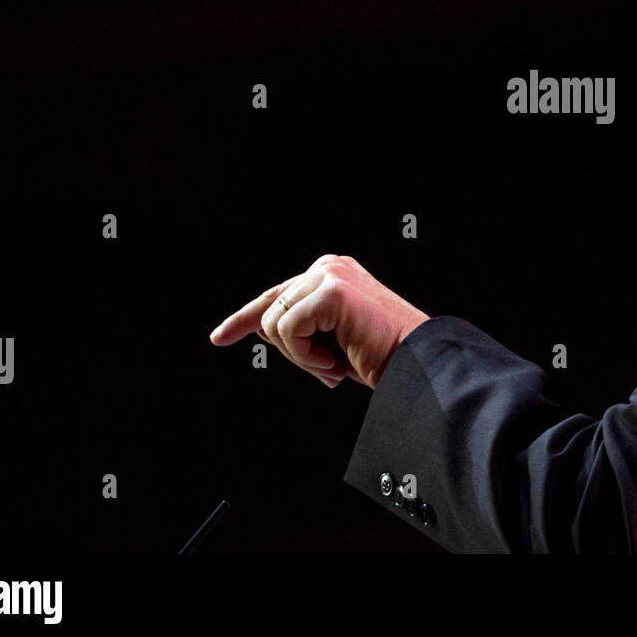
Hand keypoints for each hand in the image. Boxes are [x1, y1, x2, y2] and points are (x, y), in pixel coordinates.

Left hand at [209, 254, 429, 389]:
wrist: (418, 364)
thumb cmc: (382, 357)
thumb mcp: (331, 341)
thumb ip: (300, 328)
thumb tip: (259, 327)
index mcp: (331, 273)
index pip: (277, 295)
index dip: (244, 318)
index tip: (219, 338)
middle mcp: (329, 266)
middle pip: (272, 313)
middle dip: (293, 353)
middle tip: (332, 370)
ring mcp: (330, 275)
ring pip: (276, 324)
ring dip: (303, 358)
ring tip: (337, 365)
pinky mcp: (332, 291)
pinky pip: (289, 331)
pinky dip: (307, 357)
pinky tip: (337, 363)